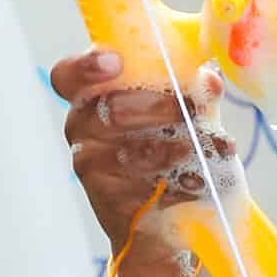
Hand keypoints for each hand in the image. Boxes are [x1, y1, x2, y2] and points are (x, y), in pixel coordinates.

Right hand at [51, 44, 241, 276]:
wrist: (165, 214)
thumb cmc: (168, 147)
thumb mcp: (183, 113)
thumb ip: (194, 92)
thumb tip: (209, 80)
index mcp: (92, 96)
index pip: (67, 76)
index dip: (85, 66)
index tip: (115, 62)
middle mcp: (82, 129)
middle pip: (108, 111)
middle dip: (155, 107)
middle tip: (189, 108)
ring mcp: (91, 167)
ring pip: (127, 153)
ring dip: (170, 149)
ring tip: (201, 147)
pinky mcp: (109, 201)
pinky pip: (141, 189)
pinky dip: (176, 184)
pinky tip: (197, 182)